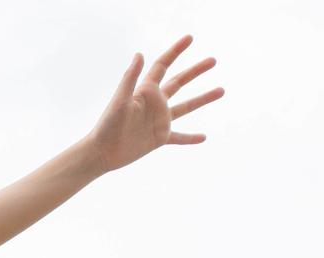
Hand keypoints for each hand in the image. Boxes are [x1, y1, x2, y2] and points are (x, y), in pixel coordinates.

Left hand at [86, 35, 223, 174]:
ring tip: (221, 90)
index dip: (175, 51)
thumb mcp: (120, 101)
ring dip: (203, 99)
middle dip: (195, 71)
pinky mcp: (159, 138)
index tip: (190, 38)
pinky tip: (204, 137)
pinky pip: (179, 137)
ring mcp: (159, 120)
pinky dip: (191, 138)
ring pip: (186, 107)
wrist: (102, 152)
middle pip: (179, 82)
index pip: (163, 66)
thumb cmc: (107, 126)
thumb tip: (140, 54)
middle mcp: (154, 103)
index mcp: (145, 92)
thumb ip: (130, 78)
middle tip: (213, 61)